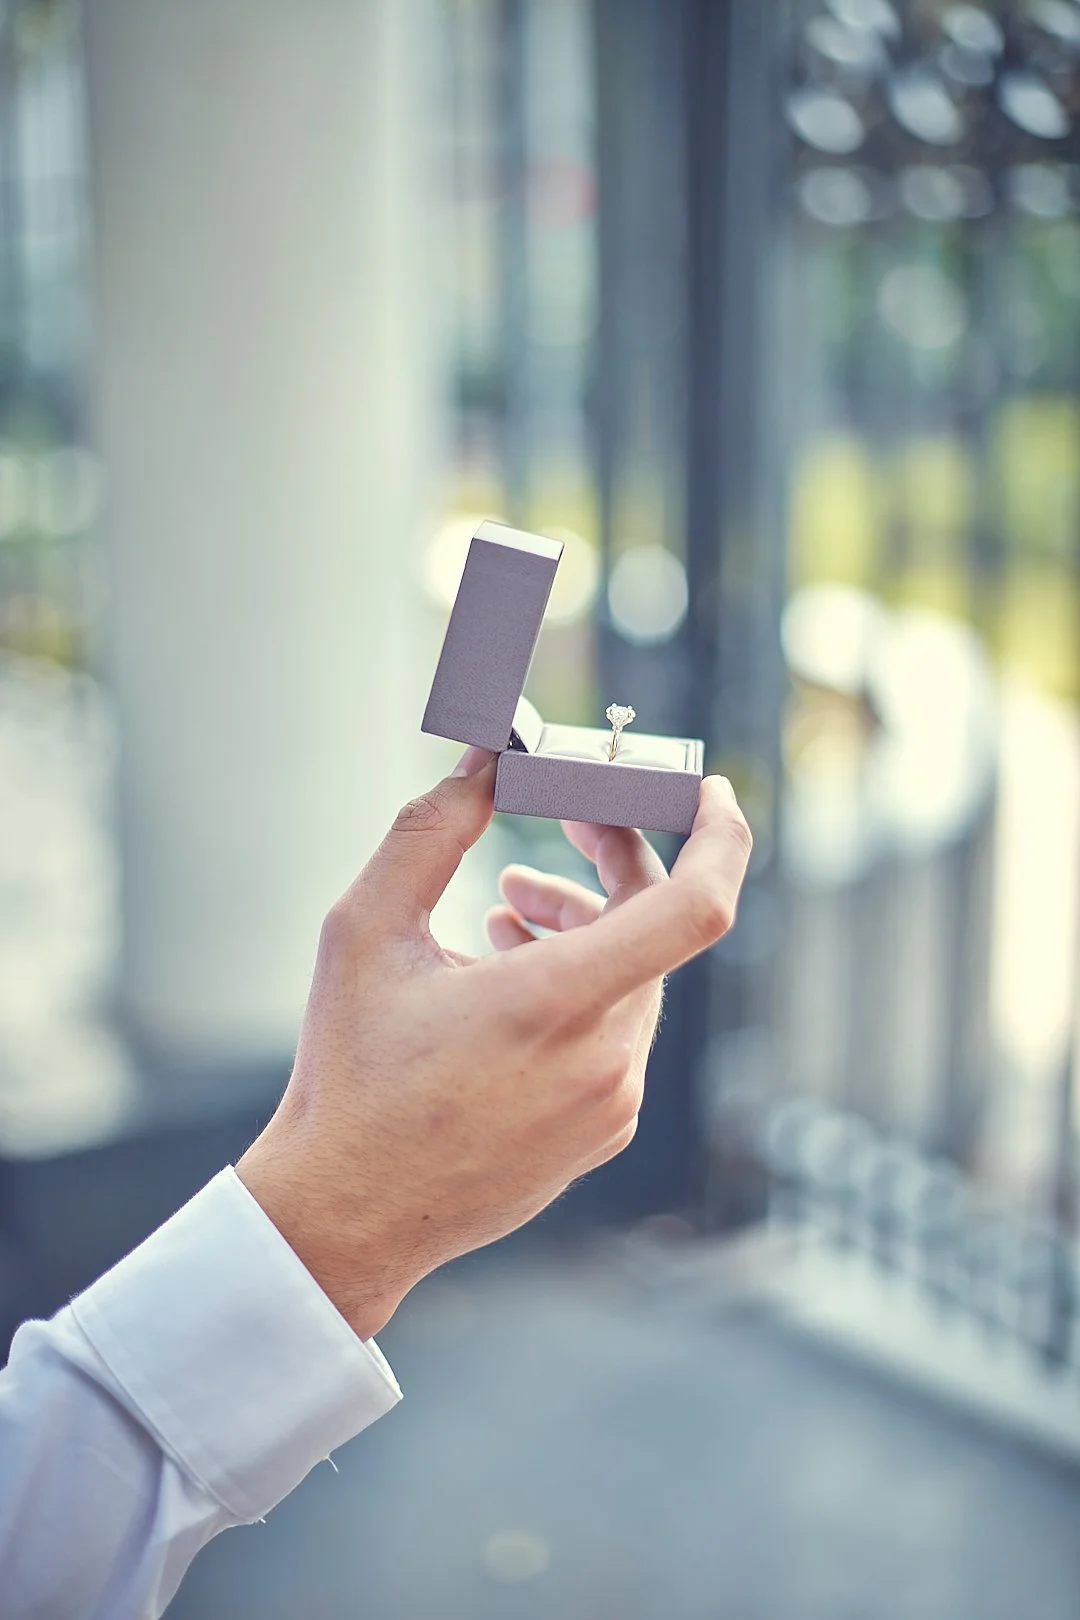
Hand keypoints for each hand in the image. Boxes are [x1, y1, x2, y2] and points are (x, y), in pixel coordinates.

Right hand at [236, 748, 751, 1338]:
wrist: (344, 1214)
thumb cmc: (349, 1073)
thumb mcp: (365, 930)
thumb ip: (431, 829)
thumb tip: (484, 760)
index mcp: (557, 1005)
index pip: (695, 906)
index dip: (720, 835)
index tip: (706, 789)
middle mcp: (604, 1060)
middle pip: (653, 928)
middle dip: (610, 869)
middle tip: (555, 834)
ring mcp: (610, 1106)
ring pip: (634, 980)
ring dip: (584, 929)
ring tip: (503, 912)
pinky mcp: (601, 1135)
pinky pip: (617, 1036)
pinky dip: (581, 990)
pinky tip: (509, 980)